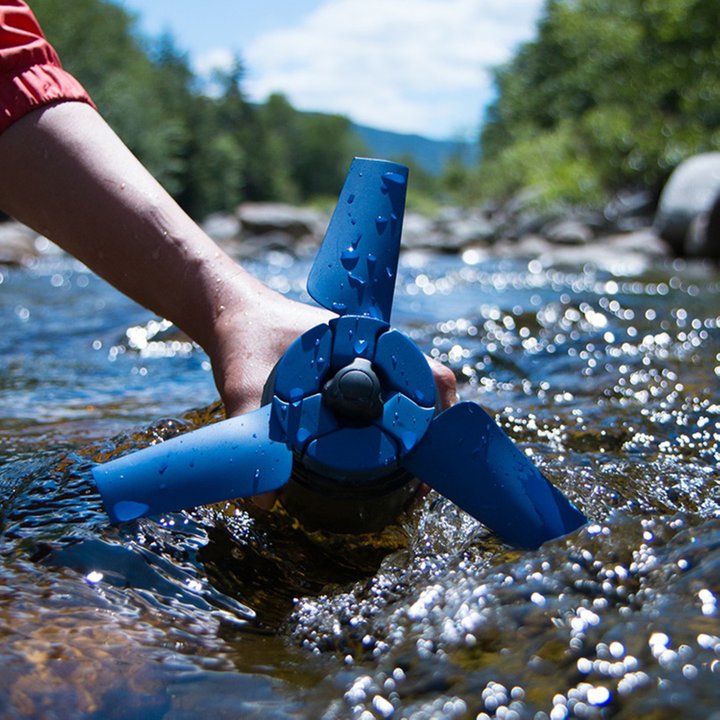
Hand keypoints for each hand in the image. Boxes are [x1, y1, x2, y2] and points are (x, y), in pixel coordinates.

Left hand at [207, 283, 457, 508]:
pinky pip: (384, 399)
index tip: (432, 460)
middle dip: (429, 438)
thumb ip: (252, 439)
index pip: (428, 376)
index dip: (441, 418)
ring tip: (404, 481)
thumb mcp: (245, 386)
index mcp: (366, 341)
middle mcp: (373, 349)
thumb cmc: (242, 335)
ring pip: (406, 399)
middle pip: (425, 393)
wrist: (230, 310)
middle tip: (416, 486)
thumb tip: (267, 501)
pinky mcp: (349, 372)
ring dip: (411, 436)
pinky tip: (378, 459)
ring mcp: (364, 360)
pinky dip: (389, 427)